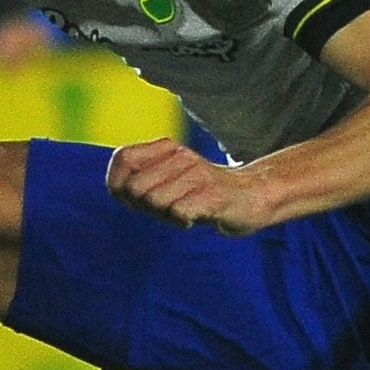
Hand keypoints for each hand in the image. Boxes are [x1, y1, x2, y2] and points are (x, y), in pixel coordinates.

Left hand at [107, 139, 275, 234]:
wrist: (252, 196)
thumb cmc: (202, 193)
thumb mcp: (169, 180)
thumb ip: (142, 181)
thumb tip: (117, 189)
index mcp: (167, 148)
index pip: (123, 158)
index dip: (117, 184)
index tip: (131, 200)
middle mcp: (181, 156)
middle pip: (136, 187)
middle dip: (143, 206)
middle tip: (164, 209)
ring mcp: (198, 174)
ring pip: (155, 201)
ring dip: (164, 215)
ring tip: (183, 212)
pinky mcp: (213, 194)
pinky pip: (178, 212)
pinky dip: (182, 222)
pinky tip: (195, 218)